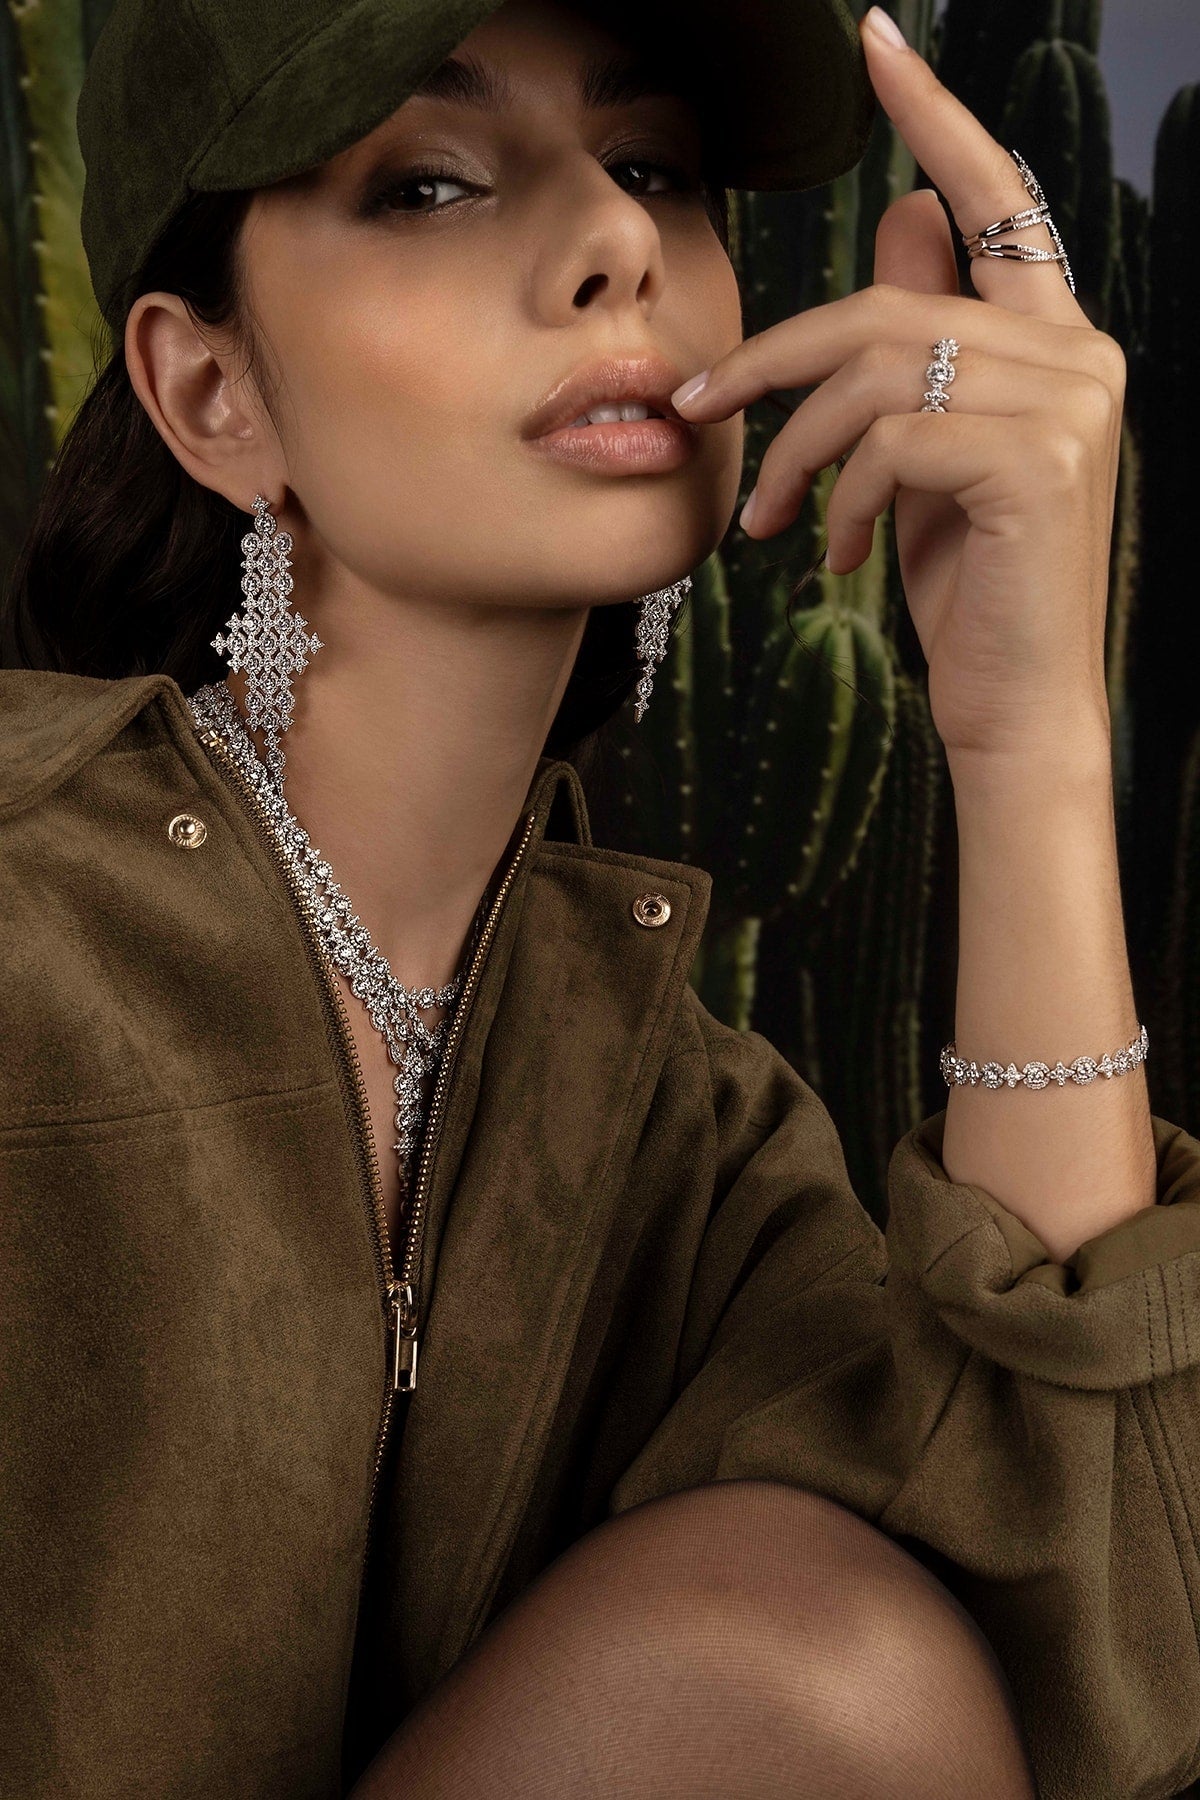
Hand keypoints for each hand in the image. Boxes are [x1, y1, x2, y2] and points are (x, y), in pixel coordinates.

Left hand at [669, 7, 1124, 768]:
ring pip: (879, 371)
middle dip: (773, 356)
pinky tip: (835, 554)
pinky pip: (892, 440)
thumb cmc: (968, 587)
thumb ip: (916, 346)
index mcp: (1055, 340)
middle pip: (889, 303)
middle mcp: (1078, 352)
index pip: (995, 201)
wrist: (1017, 707)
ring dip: (794, 448)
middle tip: (693, 404)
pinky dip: (839, 495)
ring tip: (768, 523)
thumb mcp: (924, 457)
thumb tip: (898, 218)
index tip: (875, 46)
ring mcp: (1067, 403)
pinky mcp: (1037, 461)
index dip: (935, 118)